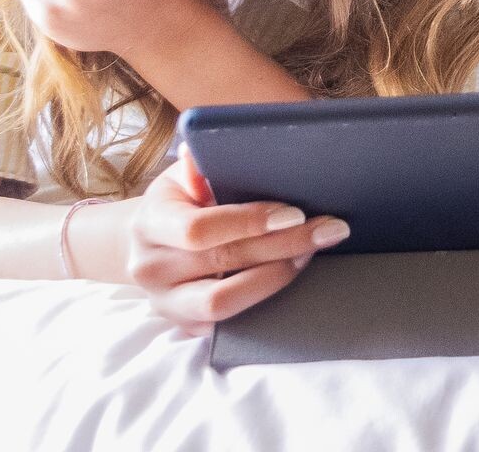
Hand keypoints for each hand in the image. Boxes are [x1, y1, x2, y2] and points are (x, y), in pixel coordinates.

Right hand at [108, 156, 343, 334]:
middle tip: (328, 230)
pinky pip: (227, 325)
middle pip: (223, 262)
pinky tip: (290, 275)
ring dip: (276, 277)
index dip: (250, 222)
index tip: (295, 213)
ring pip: (223, 302)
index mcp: (149, 222)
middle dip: (283, 245)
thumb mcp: (182, 176)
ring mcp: (165, 303)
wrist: (153, 242)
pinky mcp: (184, 325)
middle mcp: (150, 268)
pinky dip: (263, 301)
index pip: (198, 229)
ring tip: (310, 253)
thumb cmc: (180, 200)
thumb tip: (201, 152)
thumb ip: (197, 166)